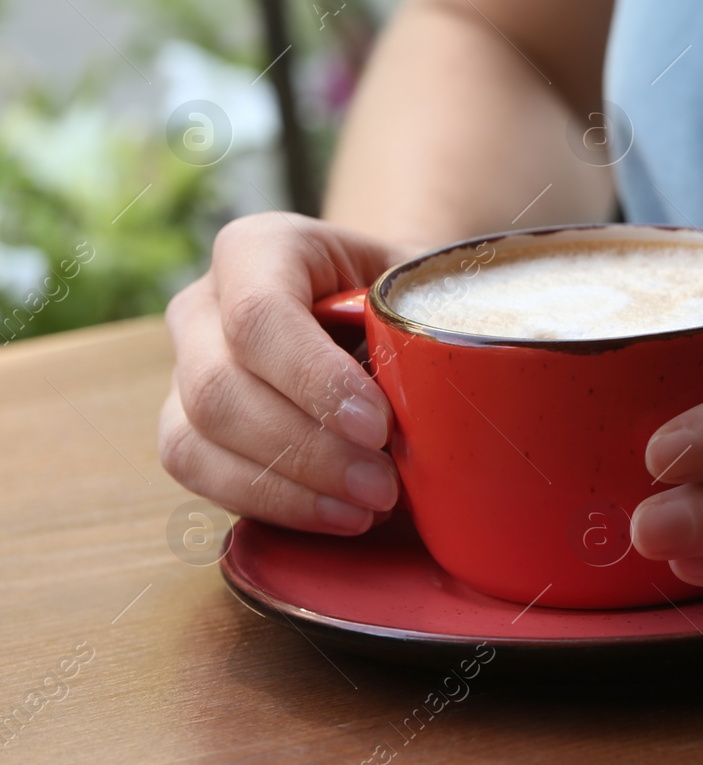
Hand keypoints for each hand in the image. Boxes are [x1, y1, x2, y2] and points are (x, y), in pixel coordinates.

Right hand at [159, 213, 412, 533]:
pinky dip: (273, 504)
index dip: (314, 379)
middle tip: (384, 485)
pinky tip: (338, 515)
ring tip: (368, 506)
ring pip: (196, 438)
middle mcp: (203, 304)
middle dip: (307, 449)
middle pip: (220, 387)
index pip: (259, 314)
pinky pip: (200, 475)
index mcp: (259, 249)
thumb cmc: (401, 296)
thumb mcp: (421, 285)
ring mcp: (184, 368)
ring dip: (289, 487)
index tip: (379, 426)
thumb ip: (430, 314)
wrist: (374, 311)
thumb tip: (457, 378)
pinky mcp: (184, 427)